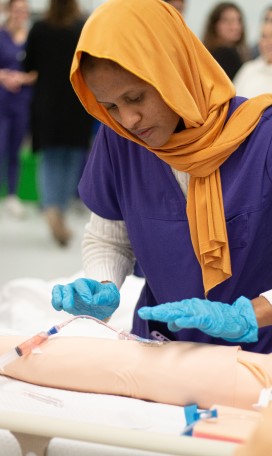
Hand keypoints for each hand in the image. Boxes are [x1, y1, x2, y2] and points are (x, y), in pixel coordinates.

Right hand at [52, 278, 119, 319]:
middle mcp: (77, 287)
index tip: (89, 302)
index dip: (83, 292)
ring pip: (58, 290)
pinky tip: (59, 309)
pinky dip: (55, 303)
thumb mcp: (111, 297)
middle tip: (70, 307)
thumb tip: (93, 301)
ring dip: (57, 298)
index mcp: (88, 284)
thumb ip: (104, 297)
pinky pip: (56, 299)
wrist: (104, 303)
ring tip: (60, 307)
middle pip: (68, 287)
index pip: (81, 283)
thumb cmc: (108, 297)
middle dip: (67, 297)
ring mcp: (70, 294)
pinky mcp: (66, 302)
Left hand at [138, 296, 257, 342]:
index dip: (155, 311)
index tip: (142, 312)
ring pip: (180, 312)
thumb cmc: (213, 318)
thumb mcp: (195, 320)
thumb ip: (182, 320)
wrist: (233, 318)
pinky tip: (178, 321)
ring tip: (156, 313)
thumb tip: (170, 323)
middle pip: (171, 309)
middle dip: (157, 311)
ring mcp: (199, 312)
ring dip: (168, 313)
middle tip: (144, 312)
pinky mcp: (208, 319)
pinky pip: (196, 320)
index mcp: (187, 308)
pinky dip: (187, 320)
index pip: (168, 309)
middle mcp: (190, 307)